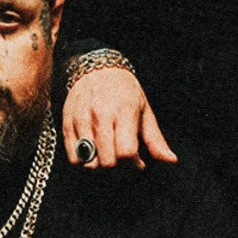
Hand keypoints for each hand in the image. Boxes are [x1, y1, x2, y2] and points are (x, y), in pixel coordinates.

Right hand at [63, 67, 177, 168]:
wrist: (97, 68)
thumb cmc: (125, 91)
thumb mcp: (145, 111)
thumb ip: (156, 140)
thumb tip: (171, 160)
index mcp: (124, 111)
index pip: (126, 152)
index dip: (133, 164)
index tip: (137, 161)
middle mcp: (100, 115)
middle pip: (107, 161)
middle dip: (118, 168)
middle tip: (123, 161)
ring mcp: (81, 119)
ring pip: (89, 162)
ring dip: (101, 166)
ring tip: (109, 156)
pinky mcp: (67, 123)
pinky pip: (73, 157)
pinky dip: (84, 161)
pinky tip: (94, 152)